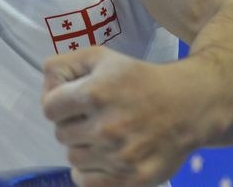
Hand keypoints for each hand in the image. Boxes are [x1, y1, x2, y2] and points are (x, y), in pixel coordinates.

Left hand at [42, 47, 194, 186]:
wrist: (187, 105)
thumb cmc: (138, 79)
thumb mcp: (100, 57)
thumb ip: (63, 65)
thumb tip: (44, 86)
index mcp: (95, 94)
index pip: (49, 108)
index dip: (58, 103)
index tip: (73, 102)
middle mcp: (105, 128)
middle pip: (60, 134)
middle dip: (71, 124)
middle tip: (93, 117)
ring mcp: (119, 157)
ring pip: (72, 158)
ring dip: (82, 147)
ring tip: (102, 135)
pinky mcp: (131, 179)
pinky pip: (86, 182)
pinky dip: (89, 171)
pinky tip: (103, 156)